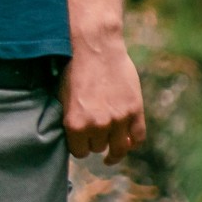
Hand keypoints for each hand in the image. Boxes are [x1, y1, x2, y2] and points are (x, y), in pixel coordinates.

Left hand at [59, 41, 145, 164]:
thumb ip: (71, 120)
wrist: (95, 48)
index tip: (80, 143)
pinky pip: (138, 138)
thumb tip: (74, 138)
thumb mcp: (62, 98)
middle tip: (94, 137)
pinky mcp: (135, 110)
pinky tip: (128, 143)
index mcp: (75, 124)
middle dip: (95, 143)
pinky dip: (134, 143)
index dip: (79, 147)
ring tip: (112, 153)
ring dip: (115, 149)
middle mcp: (97, 125)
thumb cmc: (73, 70)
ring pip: (119, 148)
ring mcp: (119, 119)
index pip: (79, 152)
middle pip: (98, 148)